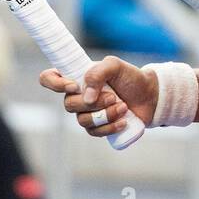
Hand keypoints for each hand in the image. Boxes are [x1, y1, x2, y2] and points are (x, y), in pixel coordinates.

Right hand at [39, 55, 157, 137]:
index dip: (55, 84)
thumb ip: (98, 72)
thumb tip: (86, 97)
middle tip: (113, 96)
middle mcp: (77, 95)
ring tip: (123, 107)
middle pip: (69, 104)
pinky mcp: (98, 127)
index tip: (74, 85)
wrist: (150, 96)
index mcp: (76, 76)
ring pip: (83, 120)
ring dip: (105, 115)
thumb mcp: (115, 65)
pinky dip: (110, 127)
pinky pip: (94, 132)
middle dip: (94, 103)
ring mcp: (86, 113)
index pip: (48, 78)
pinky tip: (123, 121)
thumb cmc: (130, 78)